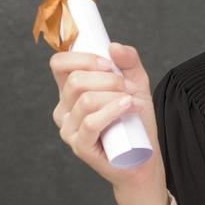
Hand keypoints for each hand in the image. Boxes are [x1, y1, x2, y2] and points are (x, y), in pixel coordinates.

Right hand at [48, 41, 161, 192]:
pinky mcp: (80, 146)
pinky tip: (129, 107)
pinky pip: (91, 122)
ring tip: (134, 101)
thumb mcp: (136, 83)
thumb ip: (128, 61)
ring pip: (86, 100)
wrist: (144, 157)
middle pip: (75, 80)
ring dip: (115, 95)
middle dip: (108, 79)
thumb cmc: (135, 122)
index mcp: (71, 91)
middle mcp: (65, 109)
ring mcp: (69, 129)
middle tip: (130, 87)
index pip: (59, 64)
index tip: (108, 63)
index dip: (82, 58)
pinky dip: (113, 110)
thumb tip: (113, 46)